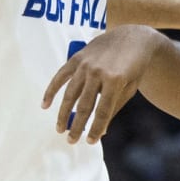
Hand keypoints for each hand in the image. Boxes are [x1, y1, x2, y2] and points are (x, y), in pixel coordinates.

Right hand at [41, 27, 163, 142]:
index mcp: (115, 81)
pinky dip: (51, 90)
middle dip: (77, 125)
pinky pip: (60, 76)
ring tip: (60, 129)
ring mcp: (85, 64)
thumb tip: (101, 130)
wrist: (132, 38)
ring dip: (64, 113)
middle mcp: (98, 72)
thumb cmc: (134, 68)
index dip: (96, 128)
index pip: (103, 111)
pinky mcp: (77, 58)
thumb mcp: (130, 88)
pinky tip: (45, 105)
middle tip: (71, 141)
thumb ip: (114, 107)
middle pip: (84, 105)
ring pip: (70, 94)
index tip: (90, 142)